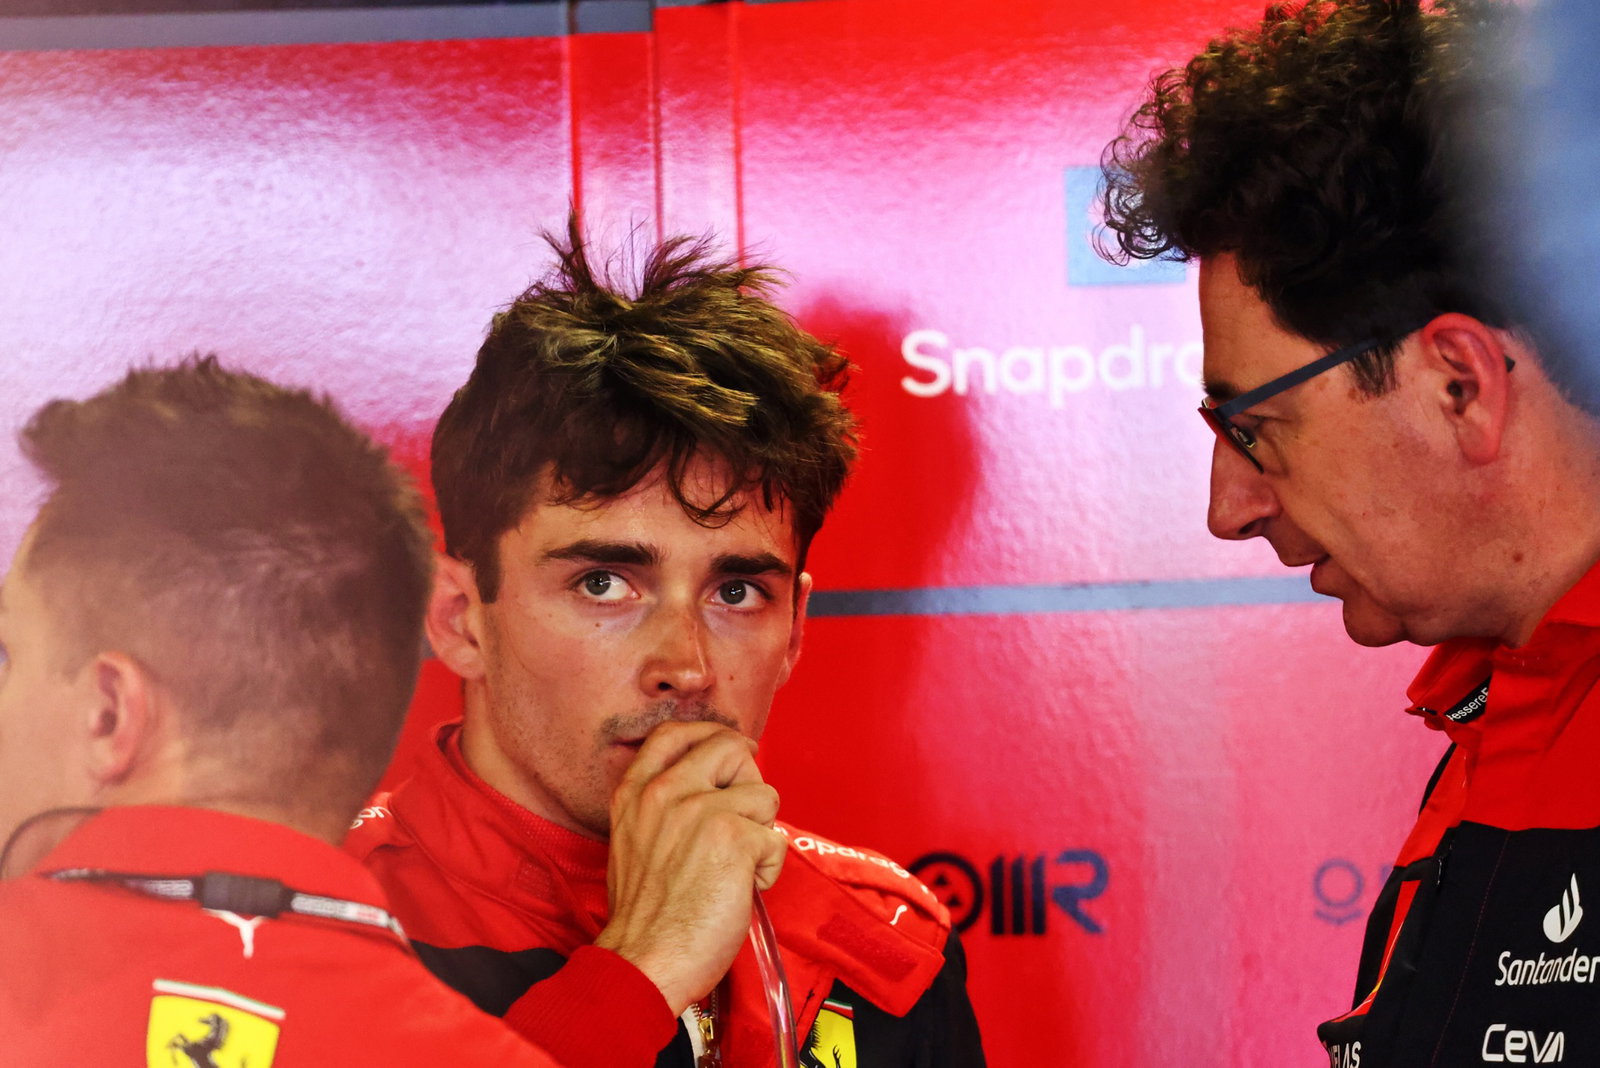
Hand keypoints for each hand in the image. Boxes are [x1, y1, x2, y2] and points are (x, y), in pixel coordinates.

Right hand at [593, 721, 786, 1014]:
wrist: (644, 960)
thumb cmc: (645, 915)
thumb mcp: (632, 840)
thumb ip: (662, 805)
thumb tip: (711, 788)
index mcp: (635, 791)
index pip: (674, 732)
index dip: (712, 736)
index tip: (731, 753)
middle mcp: (666, 791)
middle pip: (730, 747)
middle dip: (749, 779)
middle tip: (746, 816)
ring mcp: (701, 810)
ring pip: (764, 794)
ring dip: (760, 832)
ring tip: (736, 867)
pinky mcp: (735, 837)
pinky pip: (775, 838)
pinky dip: (767, 869)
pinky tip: (742, 889)